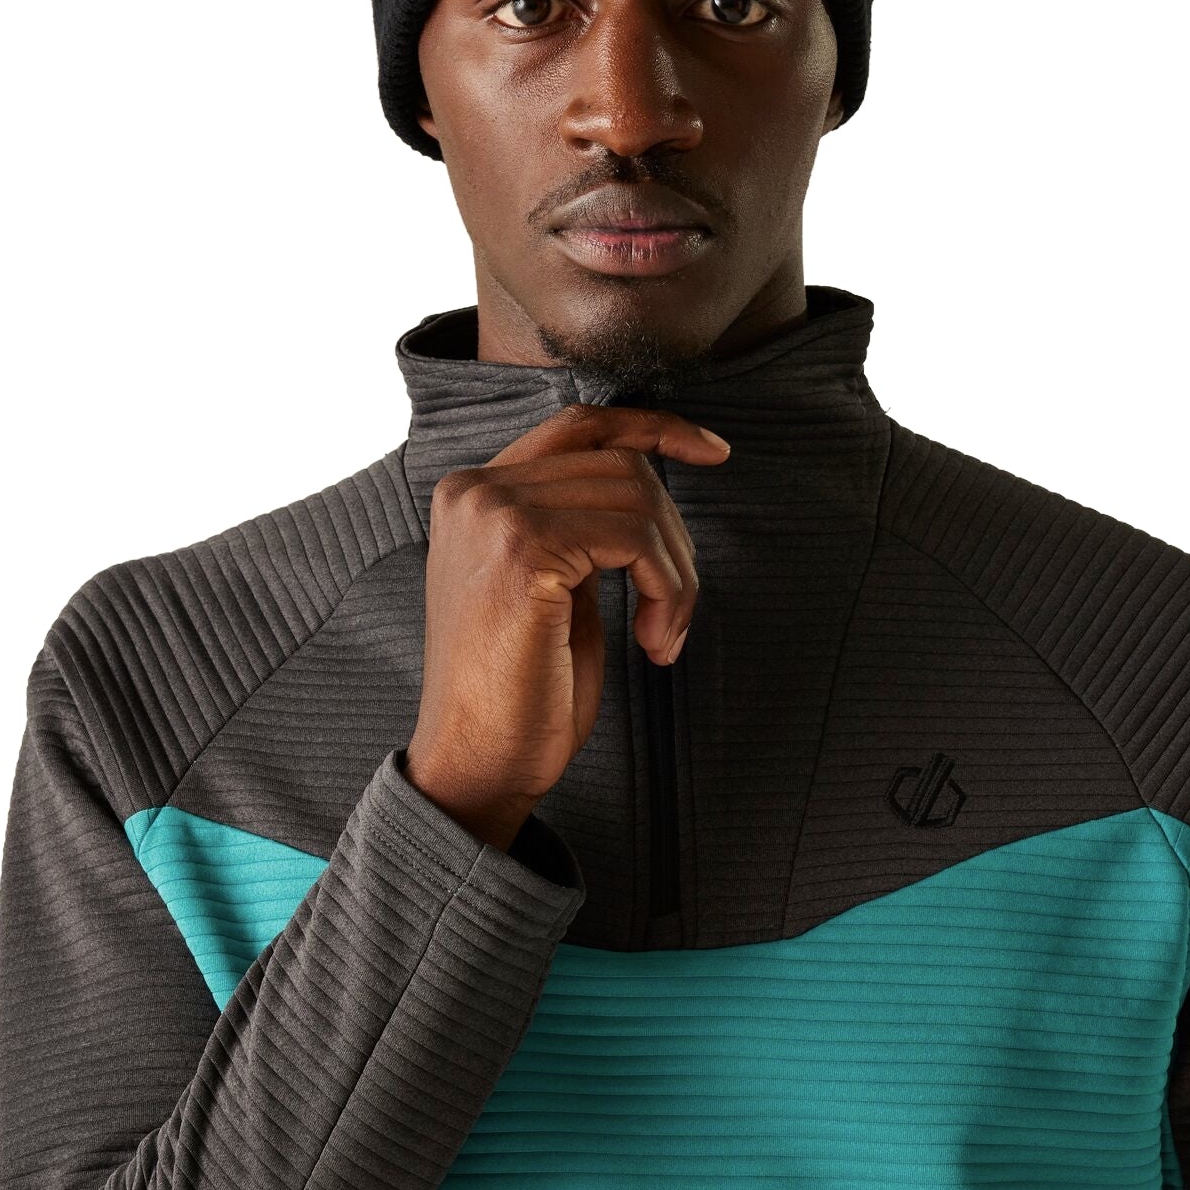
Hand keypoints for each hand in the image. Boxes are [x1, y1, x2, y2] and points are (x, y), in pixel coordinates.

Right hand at [403, 403, 730, 848]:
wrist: (478, 763)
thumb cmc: (523, 690)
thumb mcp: (557, 585)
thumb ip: (581, 524)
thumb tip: (648, 479)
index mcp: (475, 492)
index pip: (581, 426)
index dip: (655, 427)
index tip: (714, 451)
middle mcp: (476, 489)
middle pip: (623, 465)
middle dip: (673, 537)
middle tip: (675, 612)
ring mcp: (495, 513)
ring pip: (639, 498)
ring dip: (676, 572)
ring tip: (666, 633)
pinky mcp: (524, 549)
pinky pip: (636, 539)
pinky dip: (670, 589)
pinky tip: (656, 642)